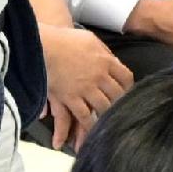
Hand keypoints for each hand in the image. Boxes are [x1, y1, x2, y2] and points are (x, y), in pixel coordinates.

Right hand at [42, 25, 132, 148]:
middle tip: (121, 111)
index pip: (126, 77)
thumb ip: (103, 52)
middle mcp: (99, 76)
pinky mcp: (70, 98)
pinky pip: (83, 116)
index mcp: (106, 61)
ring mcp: (85, 88)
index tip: (127, 92)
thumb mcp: (90, 40)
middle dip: (120, 103)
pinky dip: (88, 125)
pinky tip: (91, 131)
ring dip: (106, 116)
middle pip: (117, 95)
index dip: (128, 87)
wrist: (44, 45)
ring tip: (109, 124)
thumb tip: (113, 60)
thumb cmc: (66, 40)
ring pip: (103, 107)